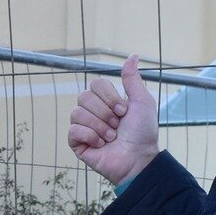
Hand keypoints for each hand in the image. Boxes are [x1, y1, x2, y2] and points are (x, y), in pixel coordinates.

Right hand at [67, 54, 158, 187]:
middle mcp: (92, 112)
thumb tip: (132, 56)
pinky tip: (100, 144)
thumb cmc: (143, 132)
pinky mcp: (77, 143)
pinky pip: (73, 130)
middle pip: (84, 96)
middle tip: (117, 125)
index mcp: (106, 101)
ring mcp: (83, 127)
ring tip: (111, 137)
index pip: (95, 84)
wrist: (138, 158)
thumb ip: (132, 79)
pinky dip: (89, 136)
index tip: (124, 111)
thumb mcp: (142, 101)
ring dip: (99, 126)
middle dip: (104, 112)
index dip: (110, 97)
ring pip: (77, 113)